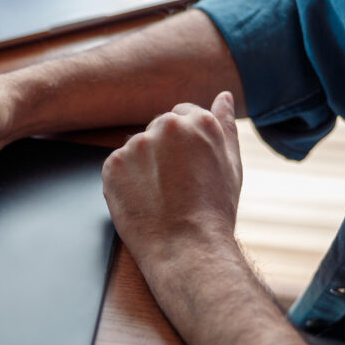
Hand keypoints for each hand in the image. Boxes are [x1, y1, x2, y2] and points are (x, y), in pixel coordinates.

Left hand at [101, 91, 242, 275]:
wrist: (187, 248)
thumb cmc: (214, 211)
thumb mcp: (231, 164)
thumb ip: (224, 124)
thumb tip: (223, 96)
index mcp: (198, 122)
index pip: (182, 114)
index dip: (184, 143)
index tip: (187, 166)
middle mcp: (166, 126)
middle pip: (157, 129)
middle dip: (163, 151)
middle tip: (176, 186)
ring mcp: (136, 144)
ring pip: (136, 149)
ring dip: (143, 166)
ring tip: (160, 196)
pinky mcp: (112, 164)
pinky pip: (117, 167)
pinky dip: (125, 181)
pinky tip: (143, 200)